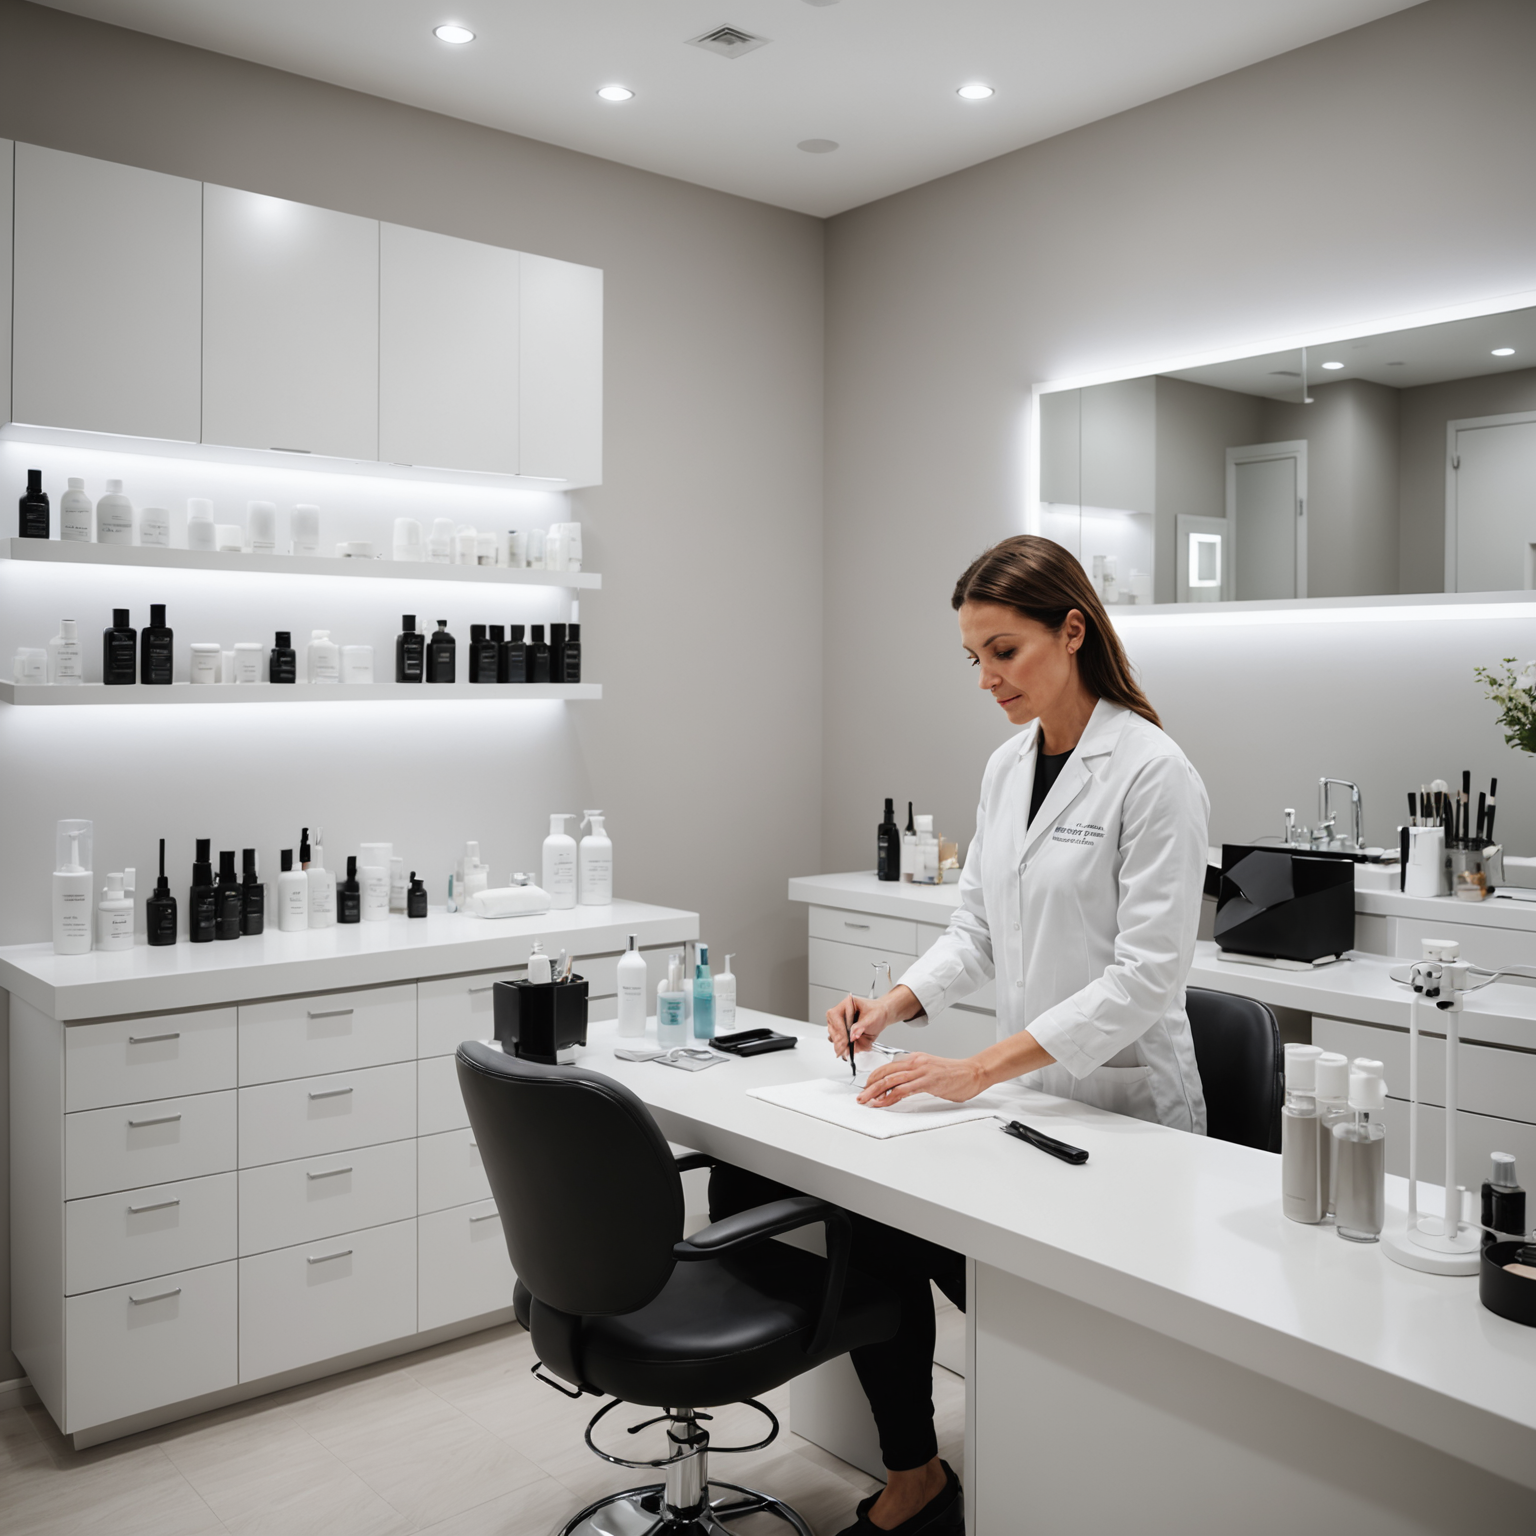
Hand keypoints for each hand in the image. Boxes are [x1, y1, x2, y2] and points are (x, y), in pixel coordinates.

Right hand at [826, 985, 916, 1058]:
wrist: (882, 1016)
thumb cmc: (877, 1012)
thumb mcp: (872, 1018)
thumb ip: (861, 1026)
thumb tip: (852, 1035)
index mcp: (846, 1004)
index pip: (835, 1016)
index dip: (839, 1029)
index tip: (846, 1040)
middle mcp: (841, 1013)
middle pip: (832, 1027)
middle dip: (839, 1040)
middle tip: (845, 1049)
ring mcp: (840, 1023)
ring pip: (833, 1036)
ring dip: (839, 1045)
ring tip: (846, 1052)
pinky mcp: (842, 1032)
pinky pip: (838, 1041)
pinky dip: (842, 1048)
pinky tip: (847, 1051)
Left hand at [857, 1052, 986, 1107]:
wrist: (973, 1072)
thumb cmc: (955, 1074)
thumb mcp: (930, 1071)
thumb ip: (915, 1076)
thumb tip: (901, 1087)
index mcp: (915, 1059)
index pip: (888, 1067)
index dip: (874, 1078)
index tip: (867, 1088)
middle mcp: (915, 1062)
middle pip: (885, 1073)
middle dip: (869, 1086)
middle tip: (861, 1096)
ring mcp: (921, 1071)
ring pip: (891, 1080)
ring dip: (875, 1092)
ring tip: (866, 1101)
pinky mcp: (928, 1082)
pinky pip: (904, 1090)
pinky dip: (891, 1097)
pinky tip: (884, 1103)